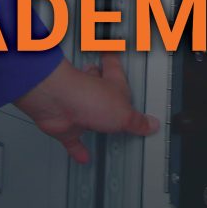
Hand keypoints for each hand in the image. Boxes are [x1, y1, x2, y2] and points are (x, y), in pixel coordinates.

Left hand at [13, 54, 160, 163]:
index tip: (114, 51)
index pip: (114, 66)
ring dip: (90, 115)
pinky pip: (72, 140)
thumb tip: (151, 124)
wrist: (55, 104)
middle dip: (101, 83)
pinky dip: (77, 149)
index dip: (114, 58)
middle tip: (107, 85)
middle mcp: (92, 93)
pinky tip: (83, 156)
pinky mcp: (66, 125)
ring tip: (97, 122)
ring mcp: (77, 108)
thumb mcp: (124, 114)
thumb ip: (137, 122)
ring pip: (85, 110)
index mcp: (110, 85)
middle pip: (98, 84)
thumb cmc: (86, 98)